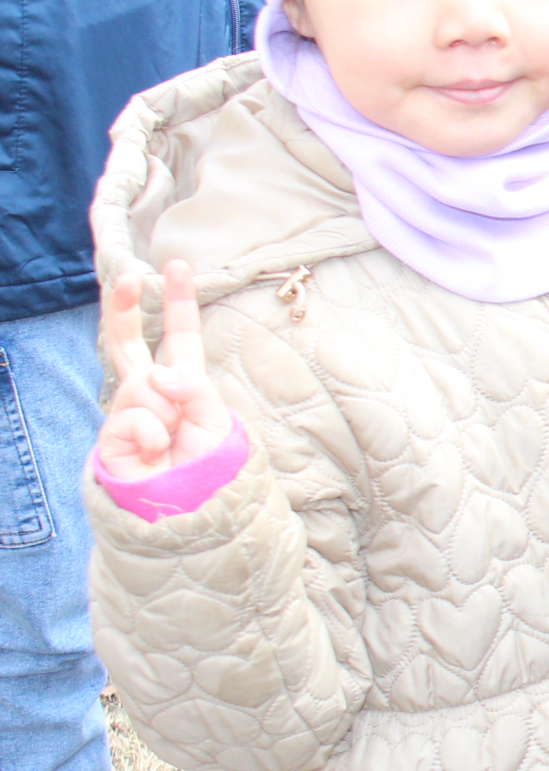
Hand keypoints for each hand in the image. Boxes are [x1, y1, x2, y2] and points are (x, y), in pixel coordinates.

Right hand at [97, 260, 232, 481]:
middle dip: (124, 307)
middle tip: (129, 277)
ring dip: (167, 413)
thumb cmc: (206, 464)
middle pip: (129, 341)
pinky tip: (156, 454)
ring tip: (173, 441)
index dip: (178, 302)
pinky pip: (136, 417)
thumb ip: (193, 388)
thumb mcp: (215, 418)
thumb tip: (157, 375)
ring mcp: (127, 410)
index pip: (179, 336)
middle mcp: (150, 391)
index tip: (177, 265)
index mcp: (182, 382)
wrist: (190, 506)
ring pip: (144, 386)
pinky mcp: (111, 434)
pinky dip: (153, 435)